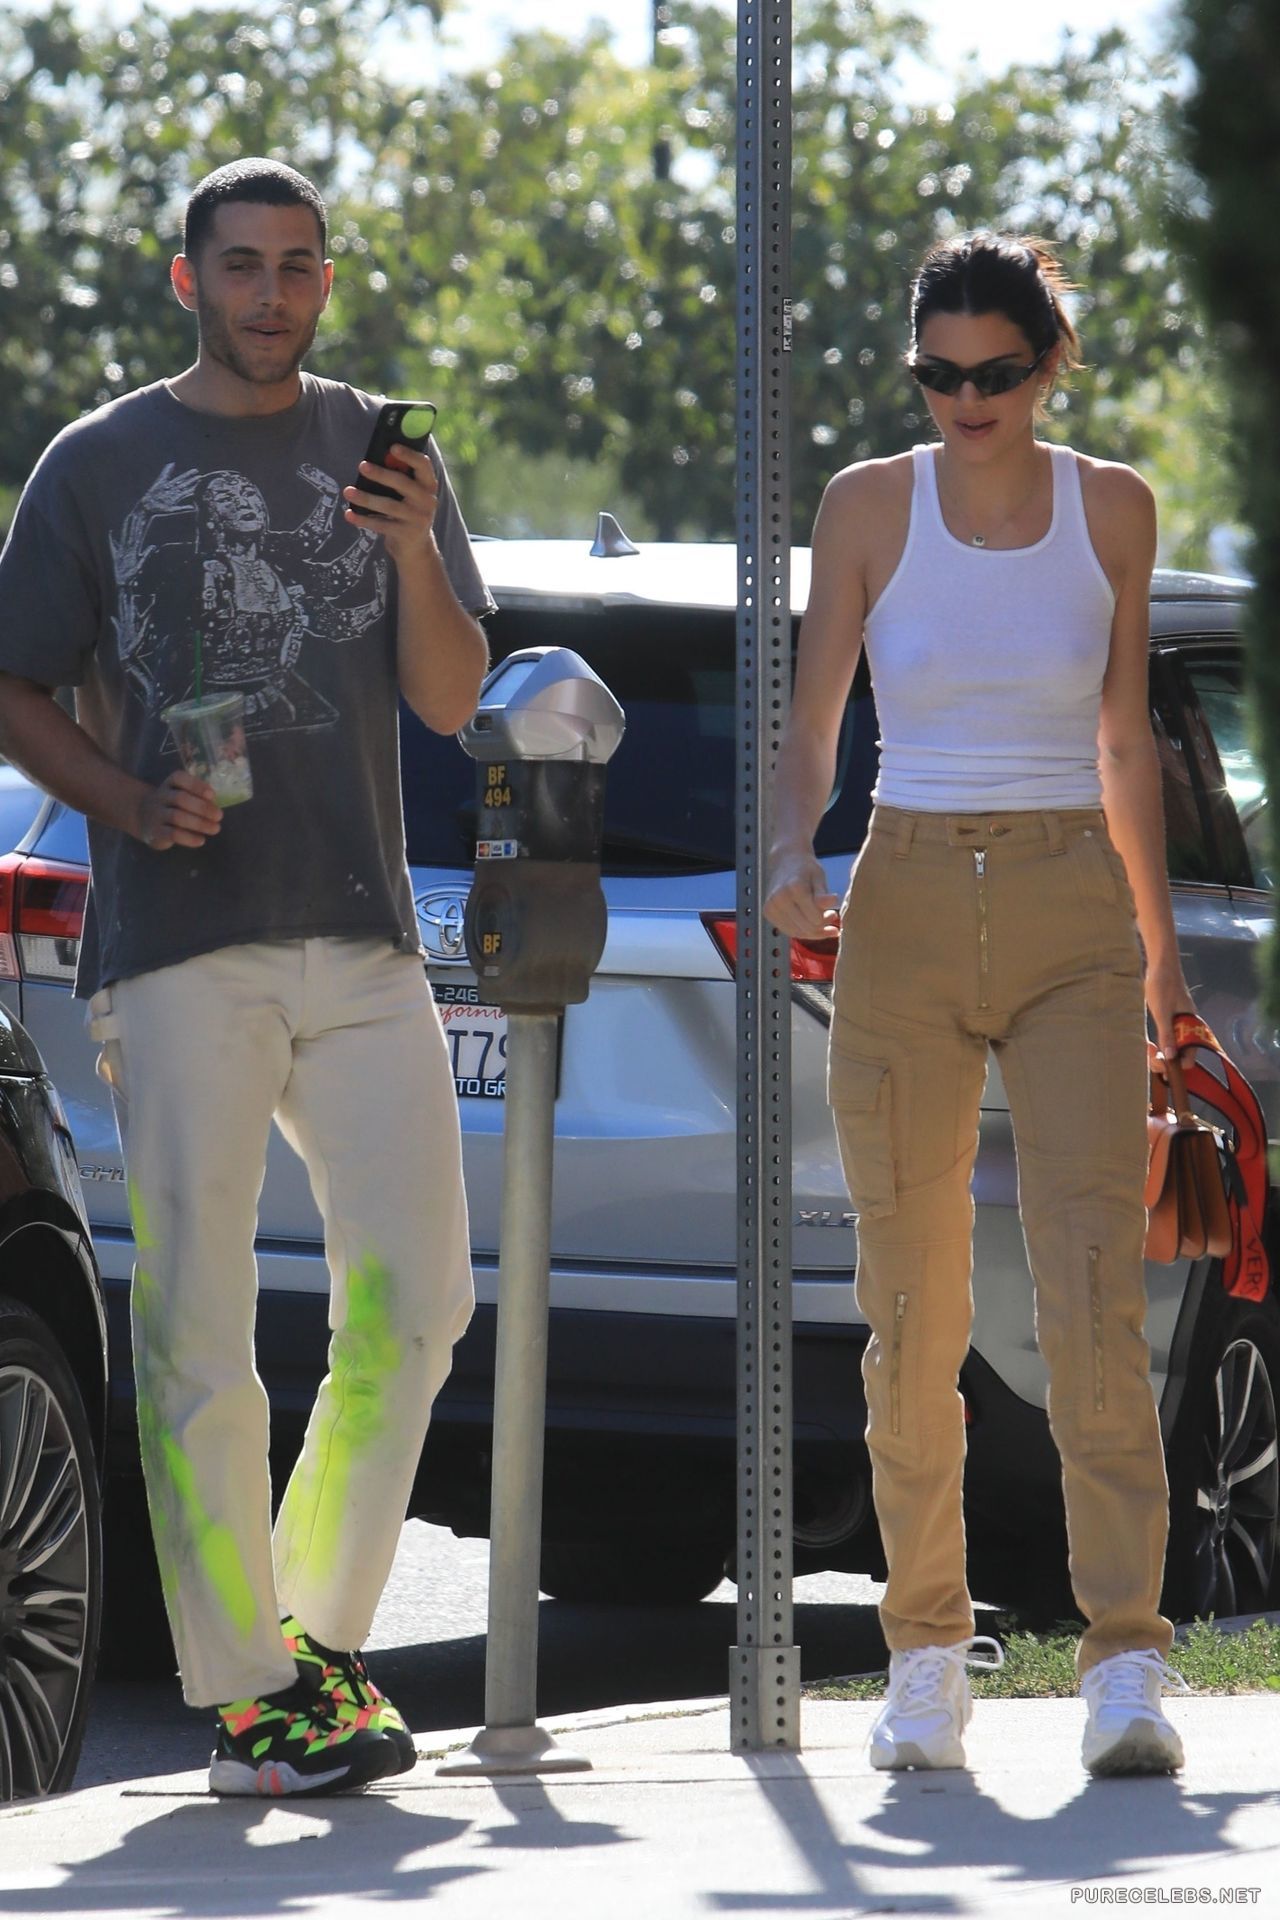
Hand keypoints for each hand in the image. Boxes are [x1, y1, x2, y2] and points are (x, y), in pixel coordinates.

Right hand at [135, 771, 221, 850]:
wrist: (143, 818)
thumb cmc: (172, 804)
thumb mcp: (182, 795)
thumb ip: (198, 797)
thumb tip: (215, 806)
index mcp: (170, 784)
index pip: (179, 778)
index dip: (196, 785)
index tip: (212, 795)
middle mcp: (161, 796)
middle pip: (180, 799)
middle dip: (202, 807)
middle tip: (219, 816)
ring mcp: (157, 814)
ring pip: (177, 817)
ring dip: (199, 823)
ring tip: (215, 829)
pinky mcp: (155, 832)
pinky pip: (172, 834)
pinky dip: (189, 838)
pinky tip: (201, 840)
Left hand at [343, 446, 438, 564]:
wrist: (416, 548)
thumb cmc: (408, 512)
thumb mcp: (410, 495)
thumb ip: (399, 478)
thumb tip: (374, 461)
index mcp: (428, 485)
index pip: (423, 465)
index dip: (409, 455)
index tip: (392, 447)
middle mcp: (427, 501)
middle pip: (402, 484)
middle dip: (381, 474)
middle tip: (362, 466)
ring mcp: (417, 519)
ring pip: (389, 505)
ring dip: (366, 498)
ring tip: (347, 491)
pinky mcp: (406, 534)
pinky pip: (381, 525)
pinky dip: (363, 519)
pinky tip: (349, 514)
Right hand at [764, 846, 839, 939]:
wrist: (785, 861)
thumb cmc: (806, 869)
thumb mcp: (819, 877)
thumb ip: (823, 893)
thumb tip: (834, 901)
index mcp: (794, 888)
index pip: (815, 918)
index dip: (827, 918)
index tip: (834, 912)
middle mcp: (779, 899)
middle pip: (806, 927)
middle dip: (821, 927)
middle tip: (831, 917)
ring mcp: (771, 907)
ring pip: (797, 933)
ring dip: (813, 931)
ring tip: (823, 922)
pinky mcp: (768, 913)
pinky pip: (788, 930)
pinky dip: (801, 931)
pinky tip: (811, 924)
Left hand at [1145, 957, 1196, 1061]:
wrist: (1160, 965)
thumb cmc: (1163, 985)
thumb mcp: (1162, 1012)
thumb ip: (1167, 1034)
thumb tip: (1170, 1056)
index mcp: (1192, 1026)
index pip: (1190, 1057)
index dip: (1177, 1064)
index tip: (1161, 1063)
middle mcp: (1189, 1028)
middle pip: (1182, 1055)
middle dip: (1167, 1060)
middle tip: (1150, 1054)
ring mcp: (1180, 1024)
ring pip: (1174, 1048)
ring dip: (1162, 1053)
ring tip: (1148, 1049)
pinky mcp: (1172, 1020)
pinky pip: (1169, 1038)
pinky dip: (1161, 1044)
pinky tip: (1150, 1044)